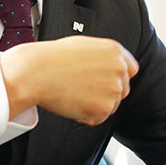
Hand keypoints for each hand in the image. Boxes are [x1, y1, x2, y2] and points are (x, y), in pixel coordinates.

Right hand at [0, 36, 139, 125]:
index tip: (104, 82)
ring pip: (111, 106)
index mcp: (114, 51)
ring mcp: (113, 89)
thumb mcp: (83, 45)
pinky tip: (72, 103)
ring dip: (94, 105)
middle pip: (122, 90)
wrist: (35, 73)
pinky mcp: (103, 107)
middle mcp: (118, 69)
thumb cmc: (51, 58)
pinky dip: (86, 116)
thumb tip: (107, 66)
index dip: (116, 78)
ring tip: (73, 94)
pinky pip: (99, 118)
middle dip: (104, 93)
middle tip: (82, 90)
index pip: (130, 70)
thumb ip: (102, 56)